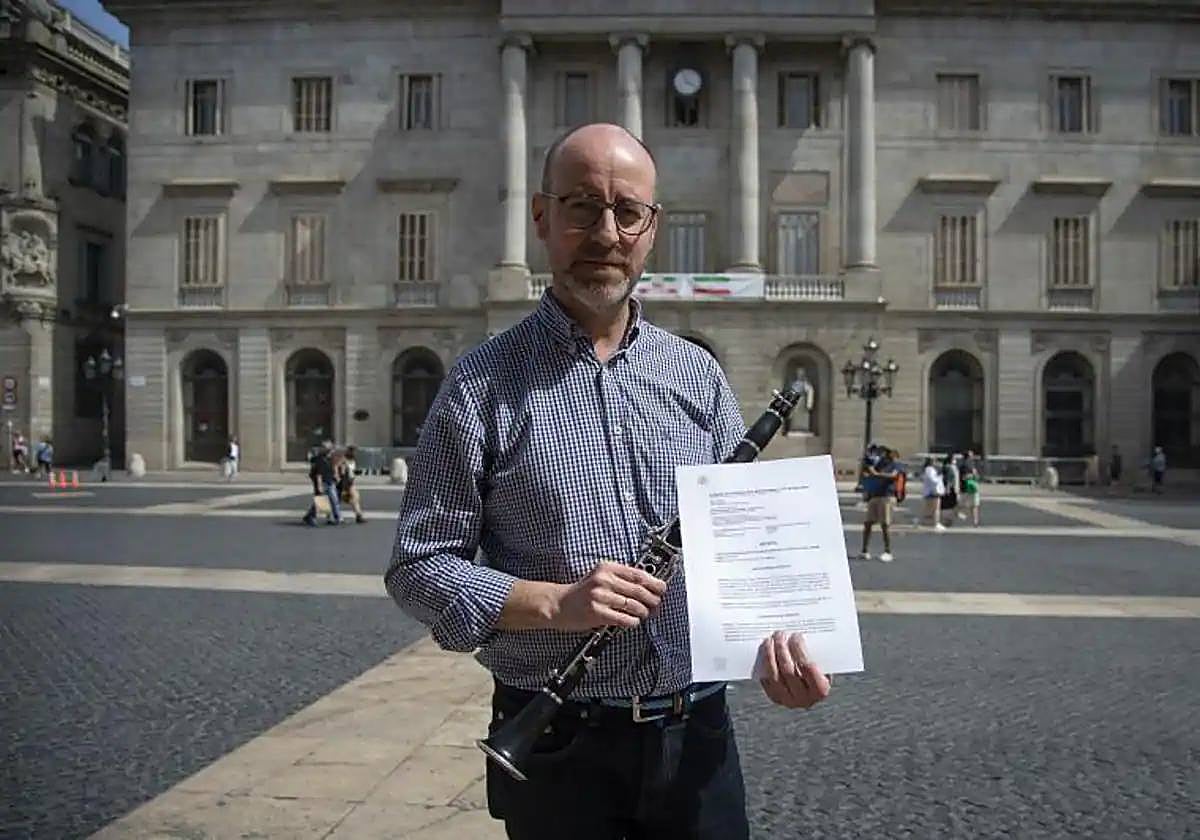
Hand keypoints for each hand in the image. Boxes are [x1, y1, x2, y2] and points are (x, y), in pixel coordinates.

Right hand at [551, 561, 666, 631]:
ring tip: (644, 614)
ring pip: (633, 605)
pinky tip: (633, 621)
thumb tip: (647, 586)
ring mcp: (600, 596)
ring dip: (643, 612)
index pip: (637, 574)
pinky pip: (623, 618)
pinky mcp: (597, 613)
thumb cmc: (581, 592)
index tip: (662, 587)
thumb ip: (620, 579)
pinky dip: (632, 621)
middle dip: (652, 599)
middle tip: (656, 604)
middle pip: (638, 590)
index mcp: (607, 568)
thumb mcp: (599, 577)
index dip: (654, 582)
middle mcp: (604, 580)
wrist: (559, 604)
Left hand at [754, 631, 831, 708]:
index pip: (807, 667)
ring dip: (769, 655)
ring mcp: (788, 700)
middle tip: (779, 634)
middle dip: (782, 649)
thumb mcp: (823, 664)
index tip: (795, 635)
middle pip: (788, 670)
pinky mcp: (776, 698)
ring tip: (769, 641)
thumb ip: (814, 653)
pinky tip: (764, 652)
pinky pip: (765, 680)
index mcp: (820, 690)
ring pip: (773, 676)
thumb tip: (798, 636)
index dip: (799, 649)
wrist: (812, 690)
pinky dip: (763, 665)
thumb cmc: (820, 671)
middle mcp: (804, 699)